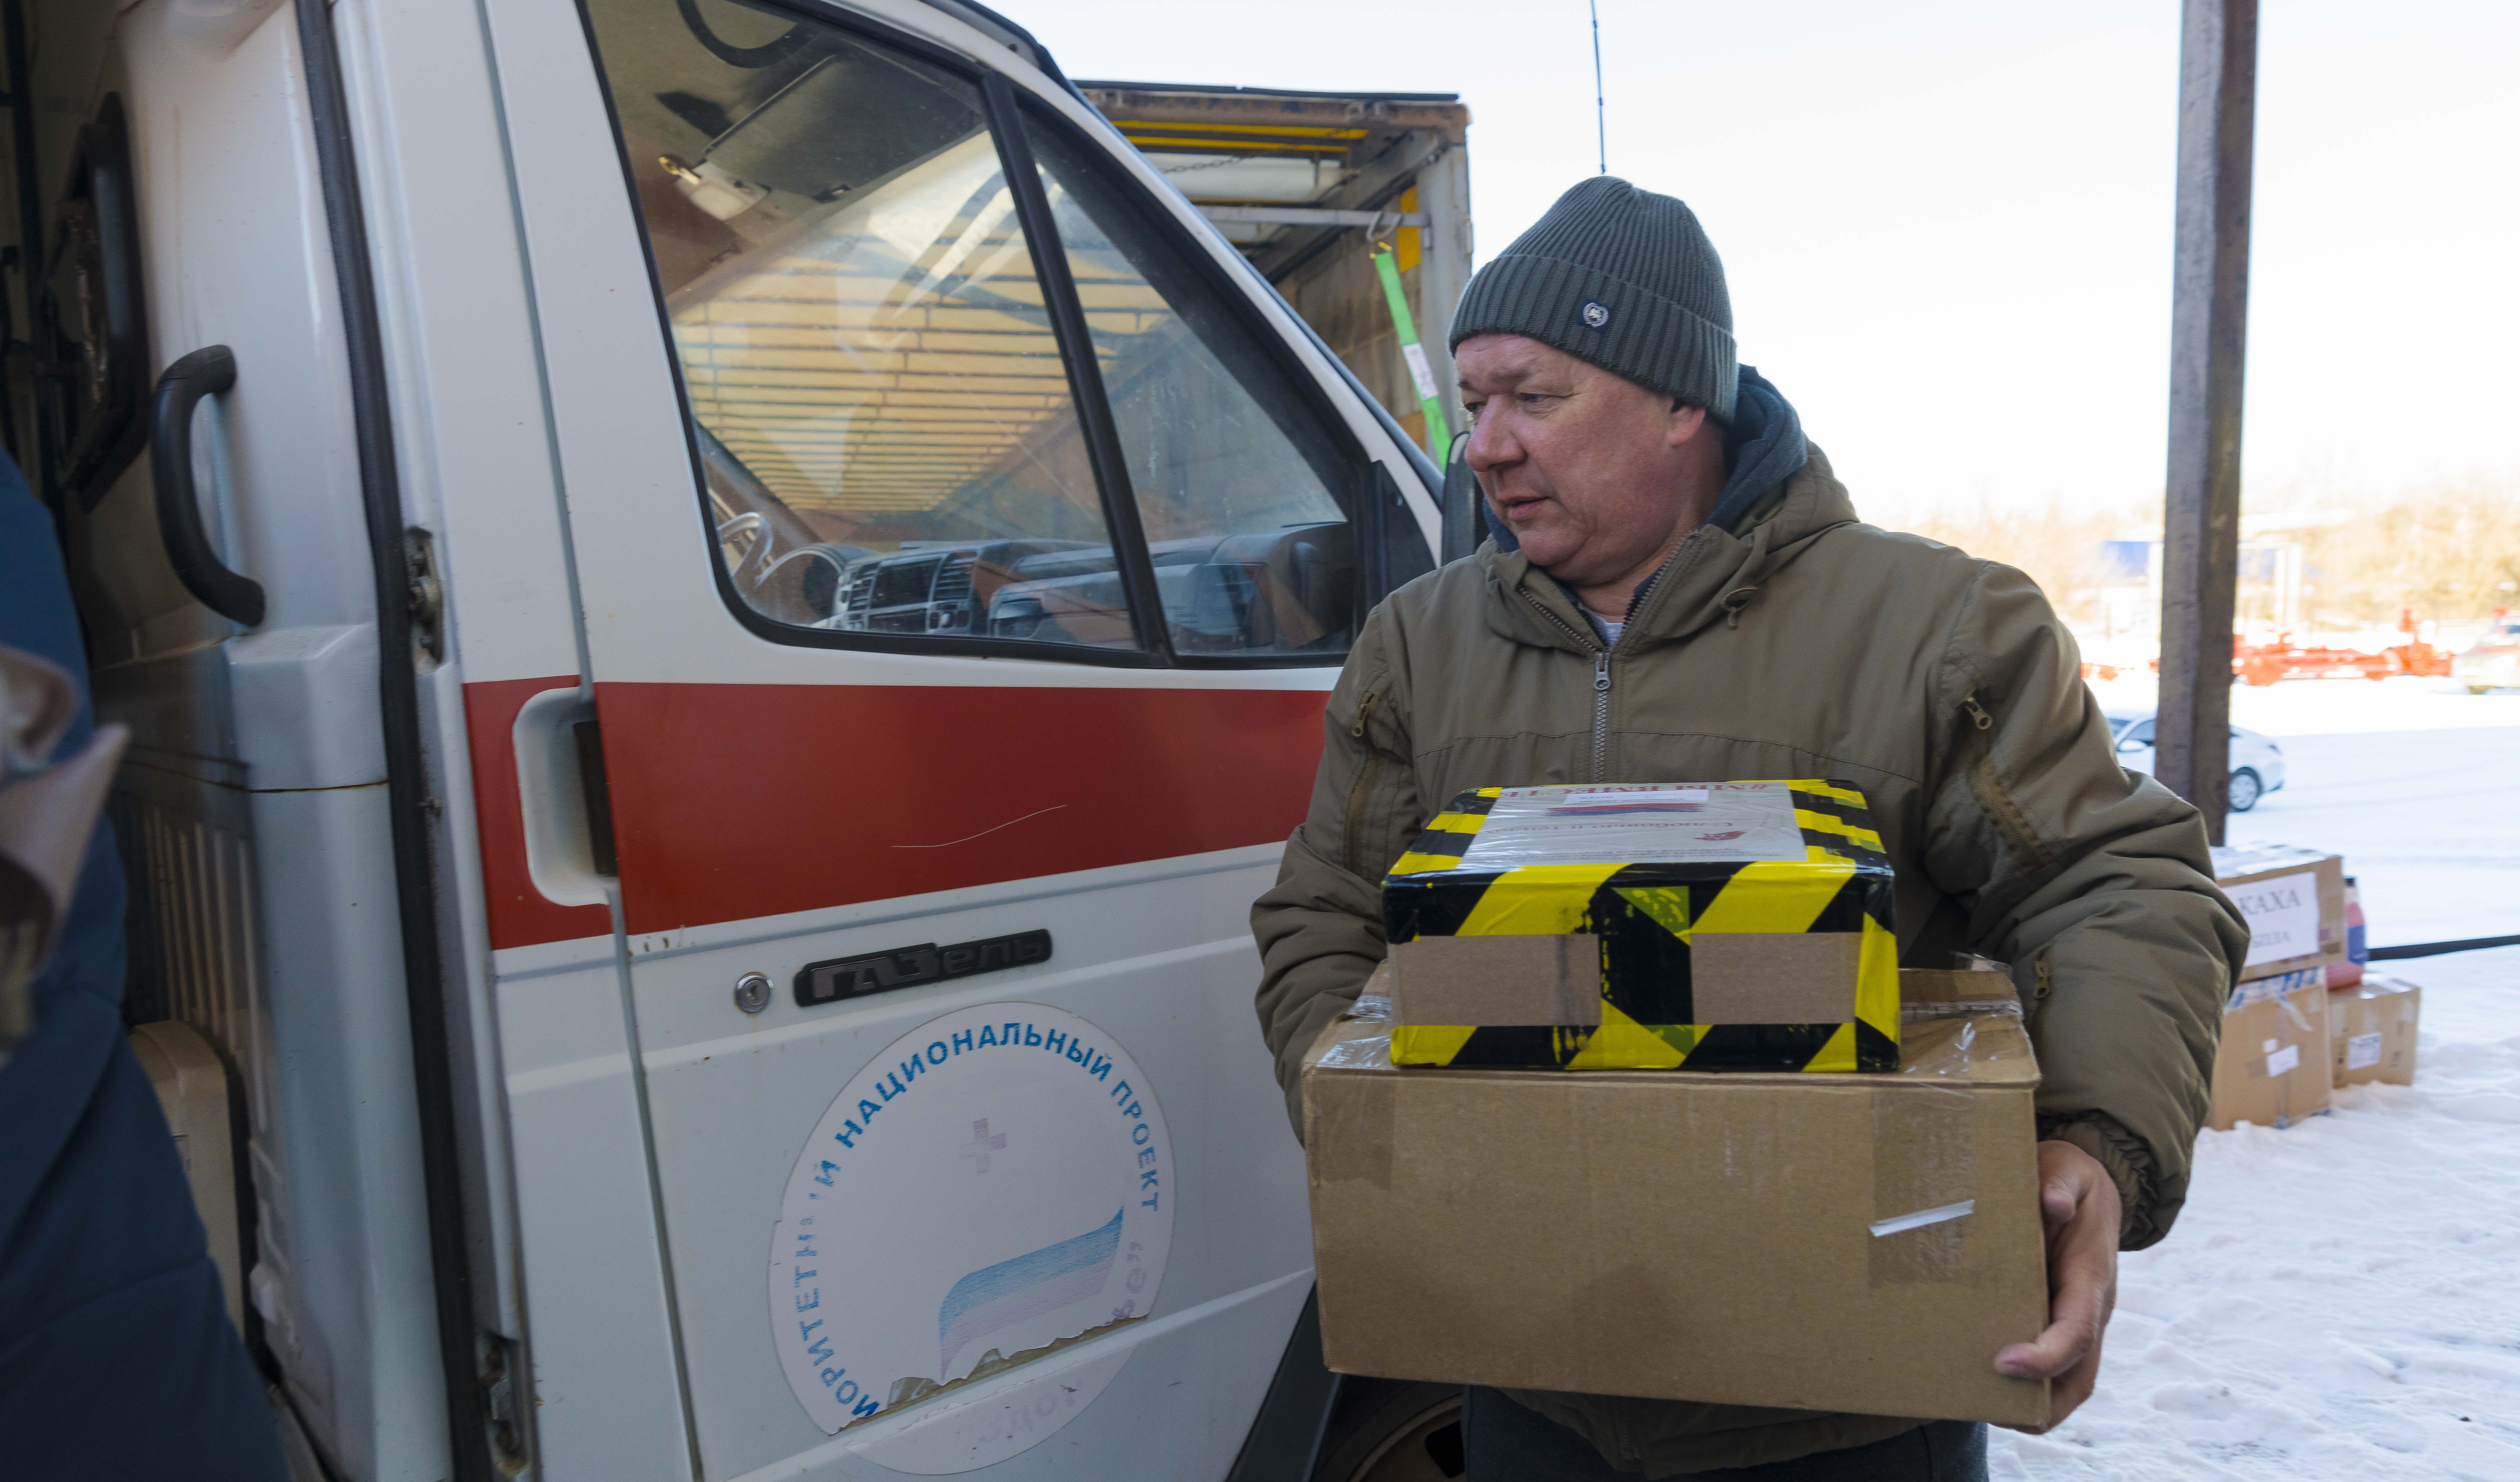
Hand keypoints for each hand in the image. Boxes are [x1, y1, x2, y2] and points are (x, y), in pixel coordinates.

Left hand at [1993, 1139, 2121, 1432]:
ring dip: (2035, 1407)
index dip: (2046, 1354)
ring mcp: (2078, 1321)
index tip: (2004, 1361)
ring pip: (2070, 1382)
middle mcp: (2090, 1308)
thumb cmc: (2069, 1178)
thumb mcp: (2065, 1168)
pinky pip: (2053, 1368)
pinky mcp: (2058, 1322)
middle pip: (2080, 1376)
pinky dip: (2027, 1388)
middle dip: (2044, 1405)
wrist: (2087, 1186)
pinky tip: (1984, 1387)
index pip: (2078, 1329)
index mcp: (2091, 1275)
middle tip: (1991, 1411)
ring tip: (1981, 1409)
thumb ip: (2059, 1182)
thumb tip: (2051, 1202)